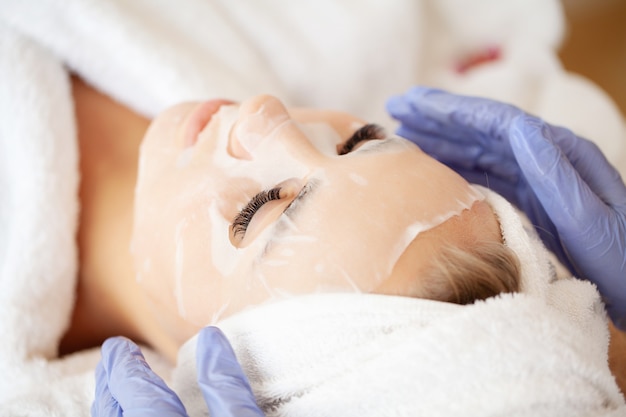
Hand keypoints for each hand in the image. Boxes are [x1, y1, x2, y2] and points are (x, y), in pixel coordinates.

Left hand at [92, 327, 263, 416]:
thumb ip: (228, 387)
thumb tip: (211, 339)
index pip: (136, 395)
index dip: (125, 368)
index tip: (120, 346)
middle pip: (115, 413)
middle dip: (111, 382)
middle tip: (112, 356)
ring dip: (109, 404)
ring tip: (111, 384)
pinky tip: (123, 416)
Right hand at [386, 86, 625, 327]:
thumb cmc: (622, 264)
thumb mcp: (591, 222)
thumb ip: (555, 174)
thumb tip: (519, 127)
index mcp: (561, 154)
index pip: (497, 121)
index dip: (452, 110)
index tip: (412, 104)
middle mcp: (547, 158)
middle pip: (484, 129)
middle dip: (439, 116)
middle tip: (396, 107)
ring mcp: (538, 177)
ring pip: (481, 149)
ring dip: (443, 138)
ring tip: (405, 131)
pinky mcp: (532, 198)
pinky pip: (486, 174)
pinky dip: (456, 165)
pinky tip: (435, 164)